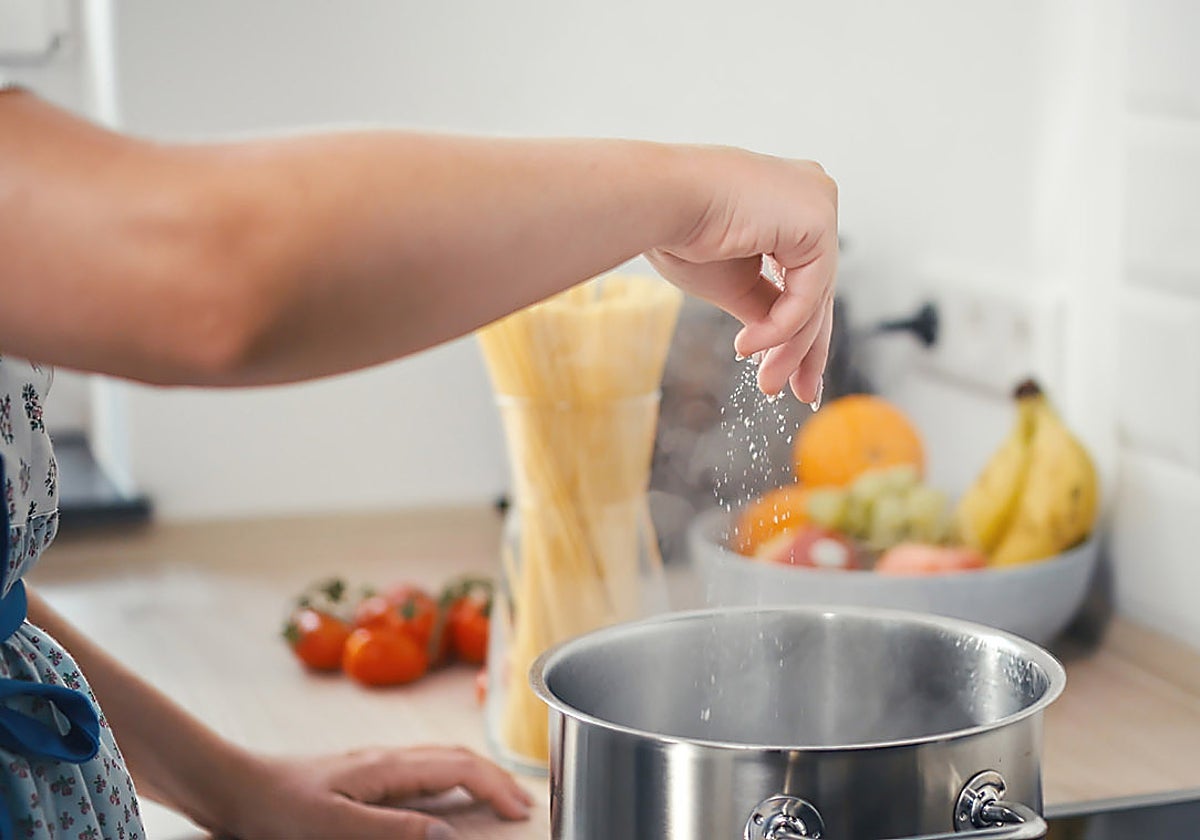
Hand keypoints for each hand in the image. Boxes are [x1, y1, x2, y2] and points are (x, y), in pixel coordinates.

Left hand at [222, 745, 532, 838]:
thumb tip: (448, 836)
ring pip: (440, 761)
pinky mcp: (360, 776)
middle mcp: (386, 759)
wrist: (233, 787)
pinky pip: (420, 771)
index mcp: (387, 766)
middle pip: (457, 758)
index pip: (460, 767)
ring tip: (495, 798)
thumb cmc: (276, 809)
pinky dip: (448, 781)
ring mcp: (373, 764)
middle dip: (495, 778)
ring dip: (475, 776)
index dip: (496, 787)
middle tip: (521, 806)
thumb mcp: (334, 827)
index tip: (521, 811)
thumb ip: (392, 830)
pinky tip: (443, 798)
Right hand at [648, 148, 837, 401]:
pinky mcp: (817, 222)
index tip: (786, 371)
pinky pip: (808, 295)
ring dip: (788, 349)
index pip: (805, 276)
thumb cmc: (679, 232)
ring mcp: (818, 205)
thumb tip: (783, 343)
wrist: (658, 200)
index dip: (797, 328)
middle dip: (805, 349)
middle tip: (800, 394)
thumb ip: (764, 306)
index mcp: (790, 201)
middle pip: (817, 289)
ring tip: (765, 383)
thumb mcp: (731, 282)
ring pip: (815, 298)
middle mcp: (811, 196)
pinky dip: (781, 328)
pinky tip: (746, 347)